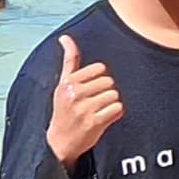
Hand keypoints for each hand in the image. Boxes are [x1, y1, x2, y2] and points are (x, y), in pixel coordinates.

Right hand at [46, 34, 123, 165]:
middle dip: (105, 91)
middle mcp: (74, 94)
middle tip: (93, 102)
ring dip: (110, 103)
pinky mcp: (94, 123)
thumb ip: (69, 60)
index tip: (90, 89)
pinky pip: (118, 109)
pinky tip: (103, 118)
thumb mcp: (62, 84)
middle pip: (109, 82)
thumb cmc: (64, 109)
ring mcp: (84, 109)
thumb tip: (65, 37)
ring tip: (97, 111)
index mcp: (67, 83)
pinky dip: (115, 114)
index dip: (99, 78)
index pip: (100, 69)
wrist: (60, 142)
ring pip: (114, 95)